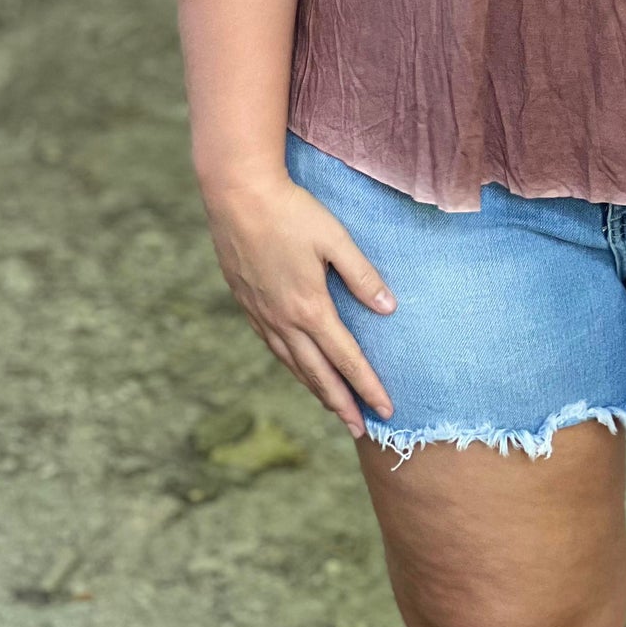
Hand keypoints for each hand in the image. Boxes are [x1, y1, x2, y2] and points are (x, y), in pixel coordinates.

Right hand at [200, 169, 398, 438]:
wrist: (236, 196)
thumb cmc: (291, 212)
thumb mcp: (335, 239)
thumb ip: (362, 276)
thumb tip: (389, 309)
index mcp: (310, 308)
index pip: (346, 359)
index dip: (367, 386)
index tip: (386, 410)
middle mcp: (284, 320)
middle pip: (317, 374)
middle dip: (341, 404)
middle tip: (360, 430)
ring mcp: (262, 315)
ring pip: (292, 365)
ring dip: (315, 389)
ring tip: (333, 408)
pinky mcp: (247, 303)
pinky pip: (273, 348)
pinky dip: (291, 367)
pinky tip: (297, 368)